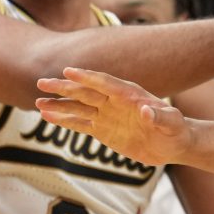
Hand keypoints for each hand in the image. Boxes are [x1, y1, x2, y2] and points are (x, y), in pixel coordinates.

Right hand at [36, 68, 189, 166]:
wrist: (172, 143)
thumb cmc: (175, 128)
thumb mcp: (172, 123)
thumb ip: (160, 116)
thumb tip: (145, 110)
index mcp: (129, 94)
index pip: (105, 83)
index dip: (87, 77)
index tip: (68, 71)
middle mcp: (114, 101)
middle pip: (85, 91)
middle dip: (64, 87)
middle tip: (42, 83)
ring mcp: (106, 115)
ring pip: (78, 108)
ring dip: (59, 105)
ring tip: (37, 102)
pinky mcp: (102, 130)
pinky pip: (80, 124)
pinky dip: (64, 121)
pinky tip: (47, 116)